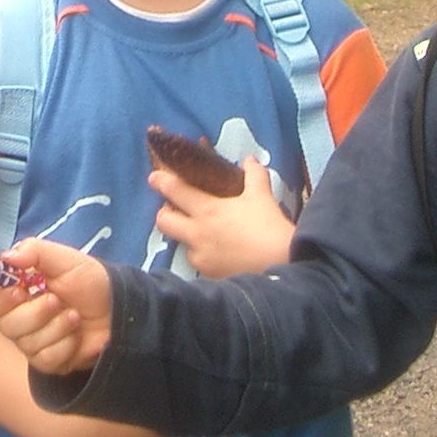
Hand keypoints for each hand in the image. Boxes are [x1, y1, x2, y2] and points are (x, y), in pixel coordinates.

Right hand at [0, 239, 112, 374]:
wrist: (118, 309)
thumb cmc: (90, 280)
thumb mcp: (65, 259)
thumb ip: (34, 251)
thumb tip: (5, 257)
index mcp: (17, 291)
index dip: (0, 300)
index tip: (21, 291)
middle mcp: (19, 317)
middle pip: (6, 325)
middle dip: (35, 314)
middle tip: (57, 300)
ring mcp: (33, 341)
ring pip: (26, 344)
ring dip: (55, 328)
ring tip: (75, 315)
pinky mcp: (48, 361)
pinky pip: (44, 360)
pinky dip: (64, 346)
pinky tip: (76, 335)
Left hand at [150, 158, 293, 278]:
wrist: (283, 267)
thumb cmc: (269, 228)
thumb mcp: (262, 196)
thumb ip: (253, 174)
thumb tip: (249, 159)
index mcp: (207, 209)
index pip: (174, 191)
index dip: (161, 181)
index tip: (154, 177)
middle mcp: (197, 233)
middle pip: (164, 222)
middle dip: (164, 214)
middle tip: (174, 210)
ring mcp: (201, 257)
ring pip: (182, 246)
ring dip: (188, 239)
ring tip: (203, 237)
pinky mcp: (210, 276)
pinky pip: (199, 265)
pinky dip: (205, 259)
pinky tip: (219, 256)